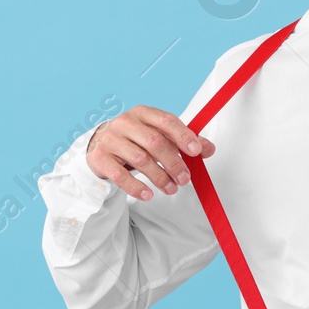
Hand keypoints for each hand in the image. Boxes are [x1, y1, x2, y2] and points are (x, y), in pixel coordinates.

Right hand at [85, 106, 215, 200]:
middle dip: (173, 163)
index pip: (166, 121)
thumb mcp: (159, 135)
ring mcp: (111, 139)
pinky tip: (148, 194)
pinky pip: (120, 175)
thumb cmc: (136, 139)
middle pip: (155, 142)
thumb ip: (183, 140)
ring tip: (172, 189)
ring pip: (140, 159)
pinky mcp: (100, 157)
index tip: (197, 151)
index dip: (183, 135)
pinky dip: (136, 187)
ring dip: (160, 177)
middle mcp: (126, 123)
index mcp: (143, 113)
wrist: (100, 143)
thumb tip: (208, 149)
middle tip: (185, 179)